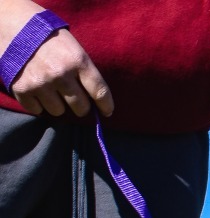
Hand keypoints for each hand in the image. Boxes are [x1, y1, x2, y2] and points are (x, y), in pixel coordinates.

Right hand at [1, 0, 112, 116]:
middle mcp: (61, 73)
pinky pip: (37, 110)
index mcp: (77, 60)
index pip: (100, 92)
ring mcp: (41, 82)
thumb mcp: (70, 43)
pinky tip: (35, 89)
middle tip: (73, 97)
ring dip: (57, 104)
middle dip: (80, 105)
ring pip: (59, 112)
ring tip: (50, 89)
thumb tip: (95, 98)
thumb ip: (82, 68)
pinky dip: (37, 103)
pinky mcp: (22, 88)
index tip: (106, 112)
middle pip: (81, 108)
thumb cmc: (44, 32)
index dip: (106, 106)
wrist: (8, 20)